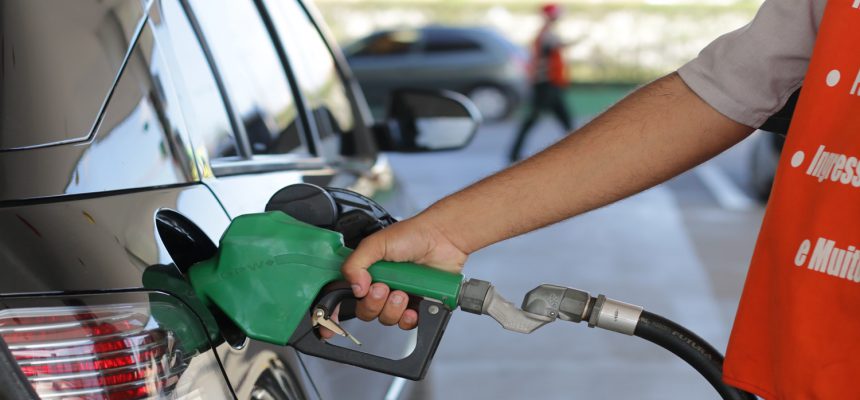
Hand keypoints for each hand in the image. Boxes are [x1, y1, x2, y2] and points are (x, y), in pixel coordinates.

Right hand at [320, 214, 466, 337]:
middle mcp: (382, 285)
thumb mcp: (377, 243)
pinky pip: (407, 323)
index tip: (335, 318)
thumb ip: (356, 263)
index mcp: (368, 272)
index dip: (337, 310)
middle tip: (383, 288)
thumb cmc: (413, 235)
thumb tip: (354, 286)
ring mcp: (400, 296)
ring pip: (386, 319)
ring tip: (403, 292)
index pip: (348, 294)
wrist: (443, 238)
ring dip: (392, 309)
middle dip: (373, 303)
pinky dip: (408, 318)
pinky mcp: (418, 304)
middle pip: (366, 311)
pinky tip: (412, 307)